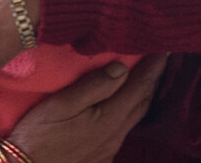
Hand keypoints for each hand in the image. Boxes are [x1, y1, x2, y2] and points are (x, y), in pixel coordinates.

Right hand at [7, 55, 166, 162]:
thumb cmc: (38, 135)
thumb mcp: (61, 105)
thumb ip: (93, 86)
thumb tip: (122, 68)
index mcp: (109, 118)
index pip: (140, 87)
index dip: (153, 68)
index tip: (163, 49)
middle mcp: (116, 135)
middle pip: (143, 103)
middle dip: (152, 80)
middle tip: (158, 60)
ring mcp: (110, 149)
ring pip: (135, 118)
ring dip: (142, 97)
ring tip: (144, 80)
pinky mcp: (101, 157)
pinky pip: (123, 131)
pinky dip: (129, 113)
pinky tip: (120, 109)